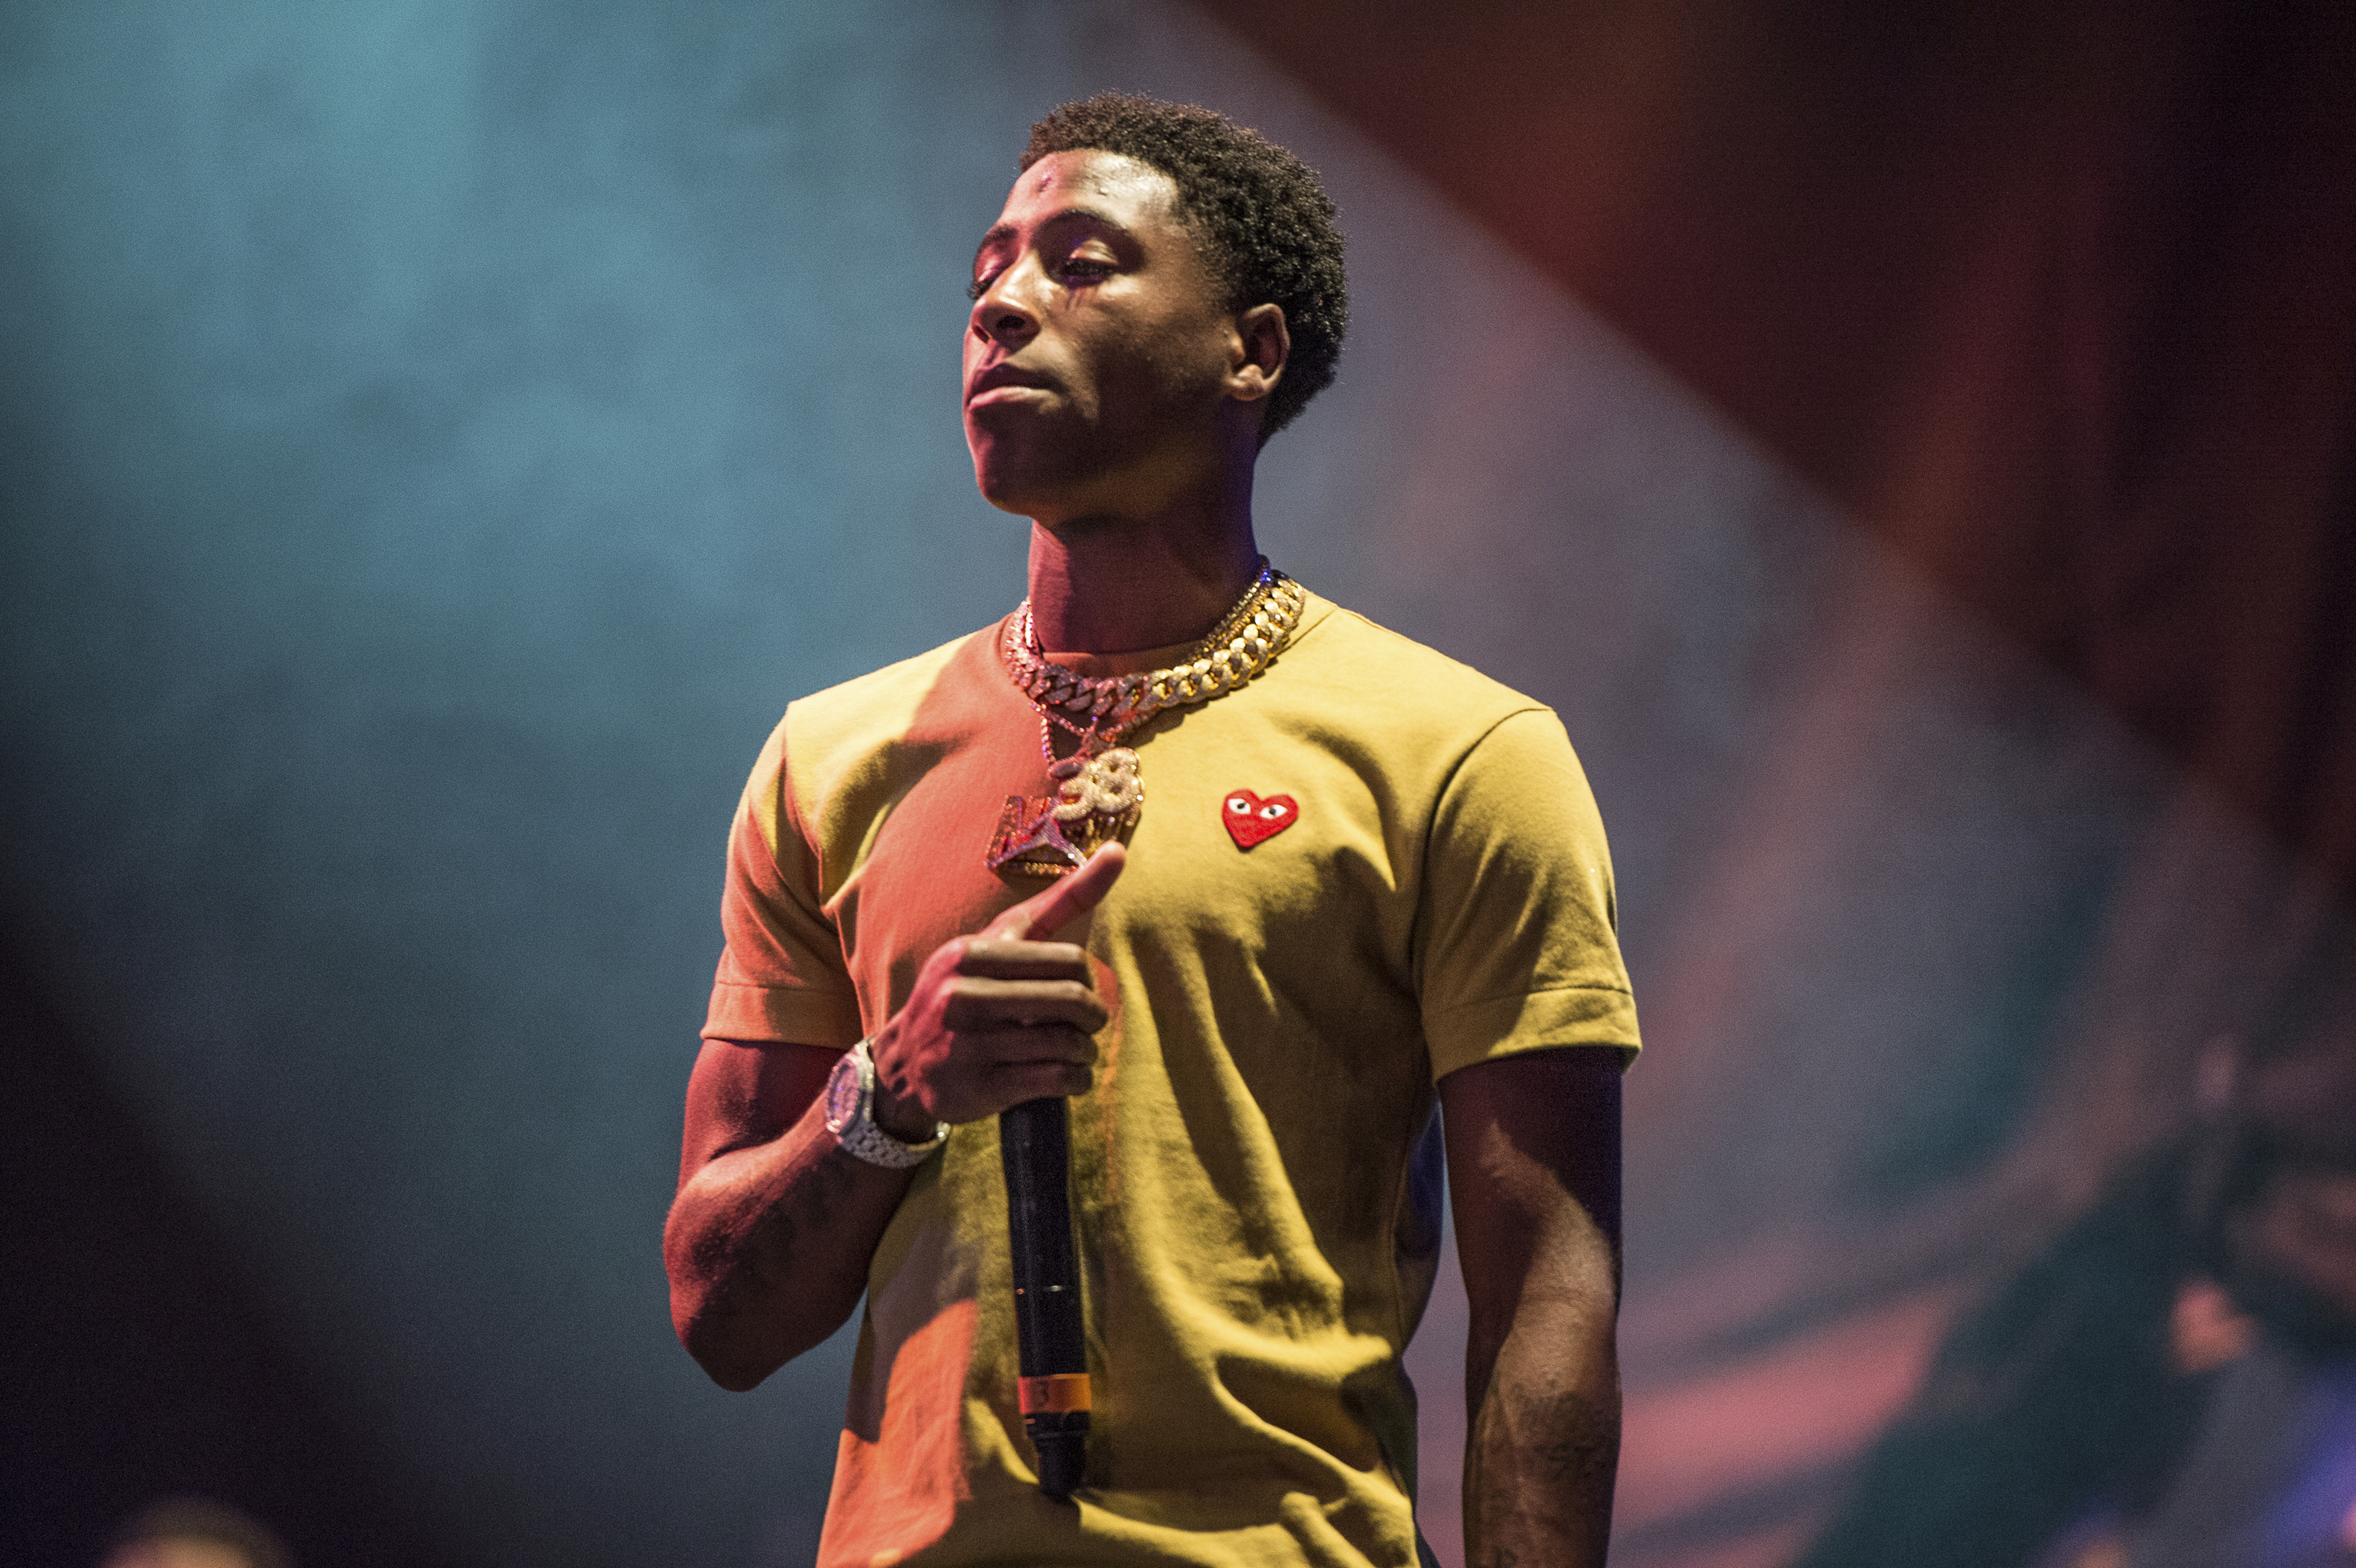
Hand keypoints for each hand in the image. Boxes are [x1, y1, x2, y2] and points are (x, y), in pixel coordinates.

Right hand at [866, 844, 1124, 1134]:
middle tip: (1089, 1024)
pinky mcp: (978, 1088)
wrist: (905, 1063)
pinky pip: (1054, 1081)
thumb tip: (1119, 851)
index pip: (1068, 961)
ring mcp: (967, 1045)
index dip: (1088, 979)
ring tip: (1078, 1051)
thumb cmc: (968, 989)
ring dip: (1085, 1051)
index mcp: (970, 954)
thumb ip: (1061, 900)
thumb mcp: (1001, 940)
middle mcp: (962, 996)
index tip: (1080, 989)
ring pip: (1065, 1044)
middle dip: (1093, 1017)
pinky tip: (1070, 1076)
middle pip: (1071, 1002)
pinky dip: (1076, 1080)